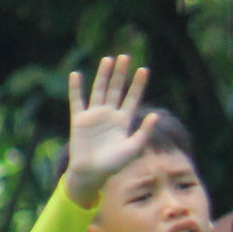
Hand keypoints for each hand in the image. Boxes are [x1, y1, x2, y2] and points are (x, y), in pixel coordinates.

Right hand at [62, 56, 154, 200]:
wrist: (92, 174)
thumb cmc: (114, 165)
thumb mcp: (133, 148)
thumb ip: (144, 132)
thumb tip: (156, 115)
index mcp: (123, 122)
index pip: (132, 98)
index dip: (138, 84)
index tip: (144, 69)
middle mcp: (109, 115)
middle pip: (116, 89)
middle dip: (121, 74)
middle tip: (126, 57)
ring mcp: (94, 116)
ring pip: (99, 90)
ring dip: (103, 75)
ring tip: (108, 59)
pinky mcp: (79, 120)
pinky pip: (76, 101)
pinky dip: (76, 88)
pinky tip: (76, 75)